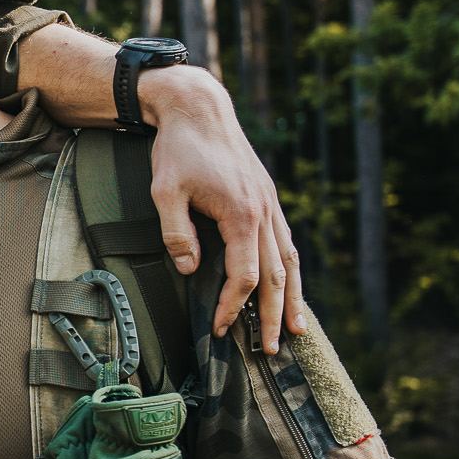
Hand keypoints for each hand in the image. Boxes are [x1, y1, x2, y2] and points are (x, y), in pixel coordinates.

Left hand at [141, 66, 304, 351]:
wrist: (198, 108)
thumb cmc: (176, 149)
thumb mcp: (164, 191)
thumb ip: (177, 234)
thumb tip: (191, 271)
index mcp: (241, 214)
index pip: (243, 276)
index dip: (231, 306)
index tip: (217, 329)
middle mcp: (264, 212)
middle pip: (275, 277)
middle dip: (271, 316)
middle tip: (268, 349)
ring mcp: (269, 205)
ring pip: (289, 261)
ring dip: (291, 298)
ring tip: (294, 329)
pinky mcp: (266, 198)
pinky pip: (285, 242)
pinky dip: (289, 269)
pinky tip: (288, 286)